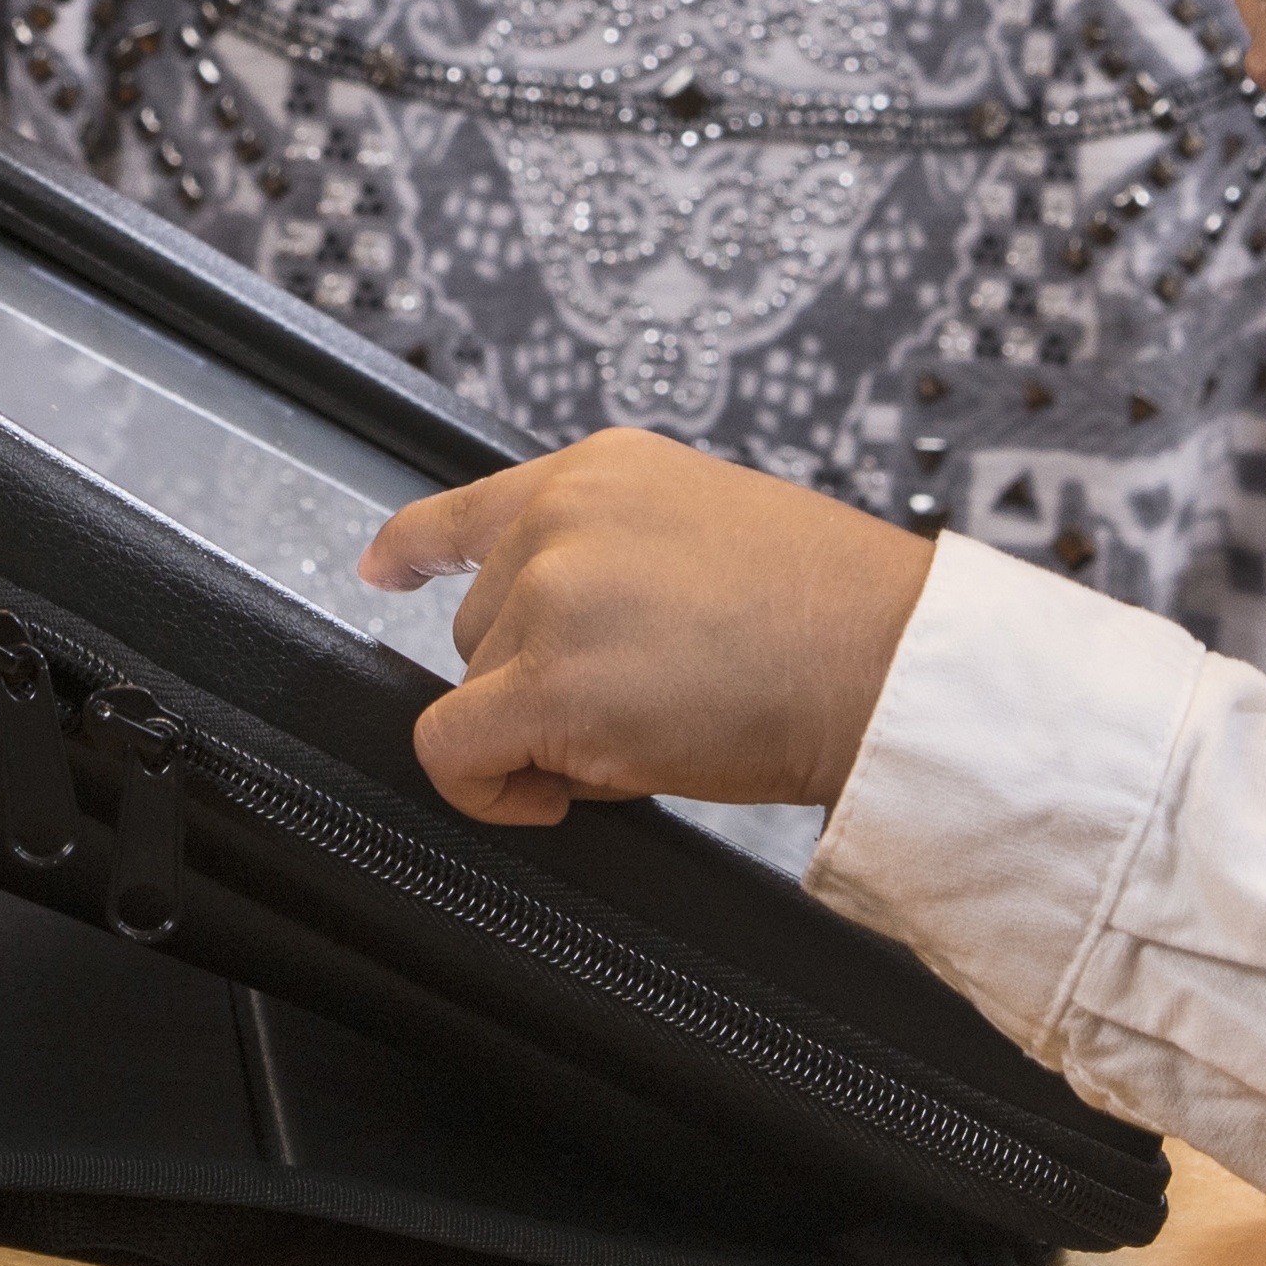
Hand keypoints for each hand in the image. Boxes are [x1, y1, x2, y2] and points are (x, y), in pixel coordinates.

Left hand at [359, 428, 938, 826]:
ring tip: (644, 731)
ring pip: (478, 691)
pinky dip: (488, 790)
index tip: (386, 570)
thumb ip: (616, 552)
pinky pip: (454, 751)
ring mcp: (549, 595)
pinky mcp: (546, 683)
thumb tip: (564, 634)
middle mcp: (561, 517)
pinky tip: (556, 796)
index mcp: (602, 469)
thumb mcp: (707, 527)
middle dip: (539, 679)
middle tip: (638, 702)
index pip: (472, 505)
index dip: (416, 546)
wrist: (879, 654)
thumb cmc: (827, 608)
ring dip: (538, 733)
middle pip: (480, 624)